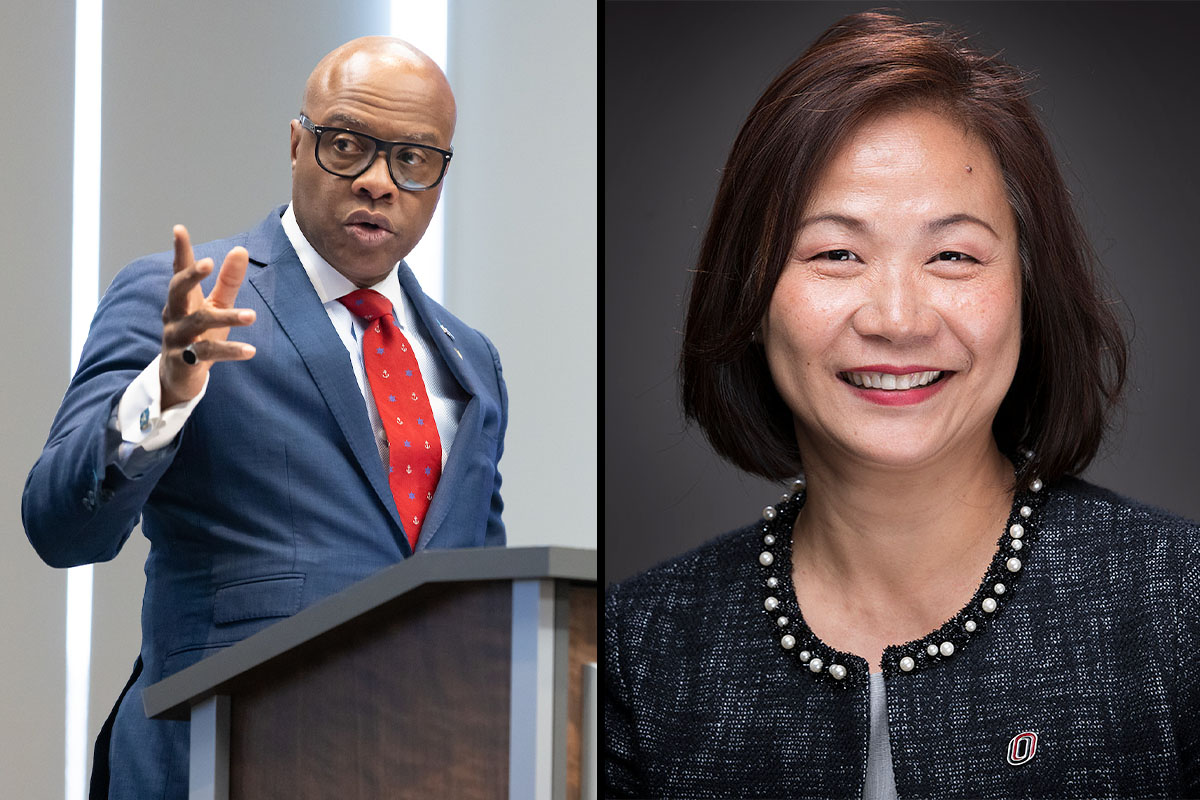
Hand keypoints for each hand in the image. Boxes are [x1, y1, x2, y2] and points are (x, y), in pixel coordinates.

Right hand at [159, 225, 256, 408]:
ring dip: (226, 318)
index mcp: (182, 299)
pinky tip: (251, 350)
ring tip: (252, 315)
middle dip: (191, 276)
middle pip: (177, 290)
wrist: (179, 377)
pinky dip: (230, 351)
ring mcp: (177, 337)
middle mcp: (174, 314)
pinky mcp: (184, 360)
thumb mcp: (216, 305)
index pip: (180, 271)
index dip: (180, 251)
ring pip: (199, 323)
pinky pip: (208, 353)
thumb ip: (228, 281)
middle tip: (208, 262)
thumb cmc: (200, 334)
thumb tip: (241, 249)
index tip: (179, 229)